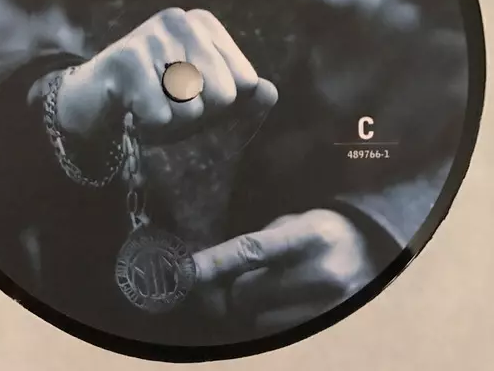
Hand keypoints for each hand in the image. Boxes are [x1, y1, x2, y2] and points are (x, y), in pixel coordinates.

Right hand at [52, 7, 277, 143]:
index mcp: (206, 26)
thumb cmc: (158, 98)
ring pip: (192, 109)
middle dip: (197, 114)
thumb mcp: (205, 101)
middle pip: (223, 96)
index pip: (245, 84)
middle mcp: (182, 21)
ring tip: (149, 104)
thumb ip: (244, 98)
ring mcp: (152, 34)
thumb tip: (269, 92)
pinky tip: (131, 109)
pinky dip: (148, 125)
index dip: (220, 105)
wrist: (96, 101)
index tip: (192, 96)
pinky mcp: (126, 57)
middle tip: (168, 102)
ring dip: (171, 122)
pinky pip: (161, 114)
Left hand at [193, 209, 377, 334]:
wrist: (371, 249)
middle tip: (246, 278)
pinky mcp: (329, 325)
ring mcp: (329, 305)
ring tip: (272, 290)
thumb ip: (254, 247)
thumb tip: (210, 274)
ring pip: (259, 318)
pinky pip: (278, 332)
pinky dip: (269, 320)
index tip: (185, 272)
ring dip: (253, 308)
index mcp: (308, 236)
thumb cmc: (319, 231)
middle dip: (235, 289)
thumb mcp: (290, 224)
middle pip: (247, 293)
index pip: (250, 251)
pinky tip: (283, 303)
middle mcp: (322, 272)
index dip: (213, 263)